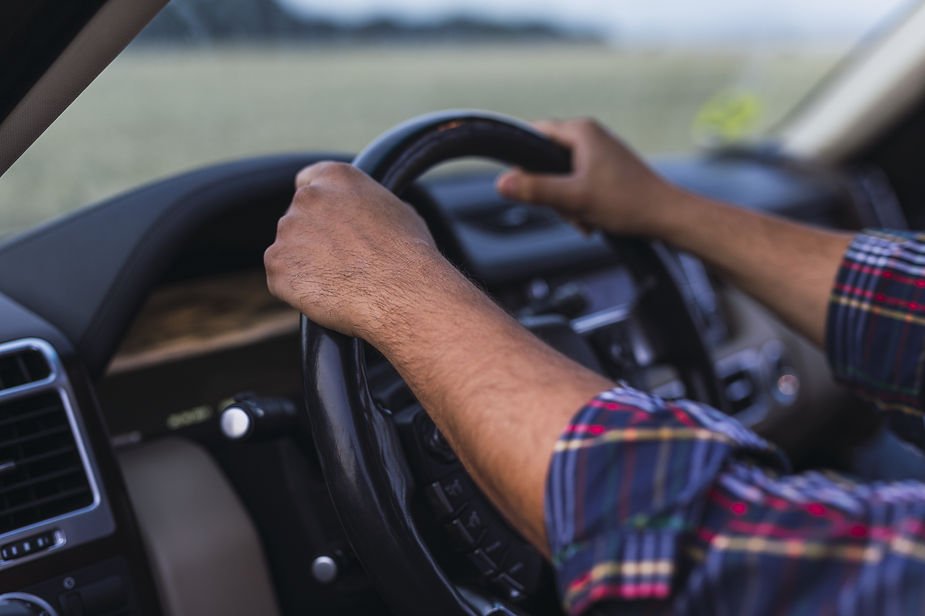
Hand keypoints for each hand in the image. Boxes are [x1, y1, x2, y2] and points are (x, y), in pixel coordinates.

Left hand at [265, 162, 440, 337]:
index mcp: (336, 177)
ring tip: (341, 283)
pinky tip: (328, 296)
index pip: (308, 180)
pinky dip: (298, 290)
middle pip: (297, 219)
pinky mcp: (276, 265)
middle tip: (342, 263)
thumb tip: (370, 217)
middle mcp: (307, 197)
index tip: (327, 224)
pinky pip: (282, 279)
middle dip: (312, 239)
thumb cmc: (409, 254)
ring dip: (305, 265)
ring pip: (289, 251)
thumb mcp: (399, 212)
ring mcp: (288, 231)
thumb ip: (370, 206)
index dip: (318, 206)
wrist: (403, 291)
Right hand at [496, 118, 681, 235]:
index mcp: (581, 131)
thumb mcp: (574, 198)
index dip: (522, 158)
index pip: (534, 133)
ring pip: (563, 177)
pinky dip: (580, 204)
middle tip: (564, 209)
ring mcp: (600, 153)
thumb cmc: (628, 203)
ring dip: (566, 203)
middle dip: (550, 191)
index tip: (519, 182)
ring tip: (583, 219)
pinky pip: (579, 185)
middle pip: (547, 160)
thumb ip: (536, 190)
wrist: (667, 217)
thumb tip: (501, 183)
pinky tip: (591, 221)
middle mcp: (591, 136)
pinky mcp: (608, 171)